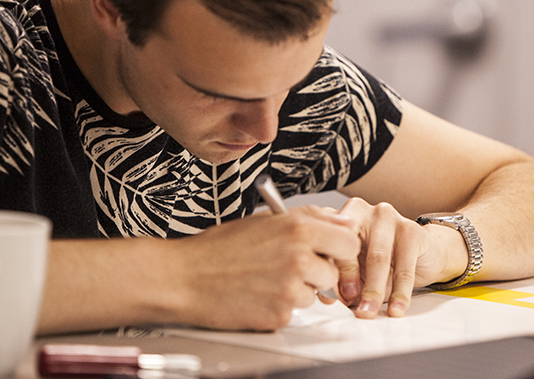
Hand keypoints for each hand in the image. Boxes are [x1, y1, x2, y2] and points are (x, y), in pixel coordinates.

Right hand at [169, 208, 358, 329]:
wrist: (184, 278)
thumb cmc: (219, 247)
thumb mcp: (265, 219)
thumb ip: (307, 219)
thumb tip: (342, 221)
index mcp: (297, 228)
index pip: (349, 241)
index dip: (339, 249)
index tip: (328, 252)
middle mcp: (299, 258)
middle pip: (334, 273)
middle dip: (317, 273)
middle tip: (290, 268)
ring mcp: (290, 288)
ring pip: (314, 295)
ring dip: (297, 291)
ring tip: (265, 280)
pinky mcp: (280, 314)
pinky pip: (293, 312)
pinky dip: (279, 307)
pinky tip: (257, 295)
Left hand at [332, 198, 465, 318]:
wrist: (422, 252)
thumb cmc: (382, 259)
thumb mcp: (355, 269)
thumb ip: (341, 280)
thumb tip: (329, 298)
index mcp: (340, 217)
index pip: (329, 242)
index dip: (327, 271)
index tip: (328, 297)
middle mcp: (361, 210)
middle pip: (350, 246)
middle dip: (348, 278)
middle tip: (347, 302)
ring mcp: (387, 217)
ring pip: (378, 258)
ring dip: (373, 290)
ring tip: (368, 311)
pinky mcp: (411, 230)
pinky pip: (404, 267)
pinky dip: (399, 293)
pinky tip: (396, 308)